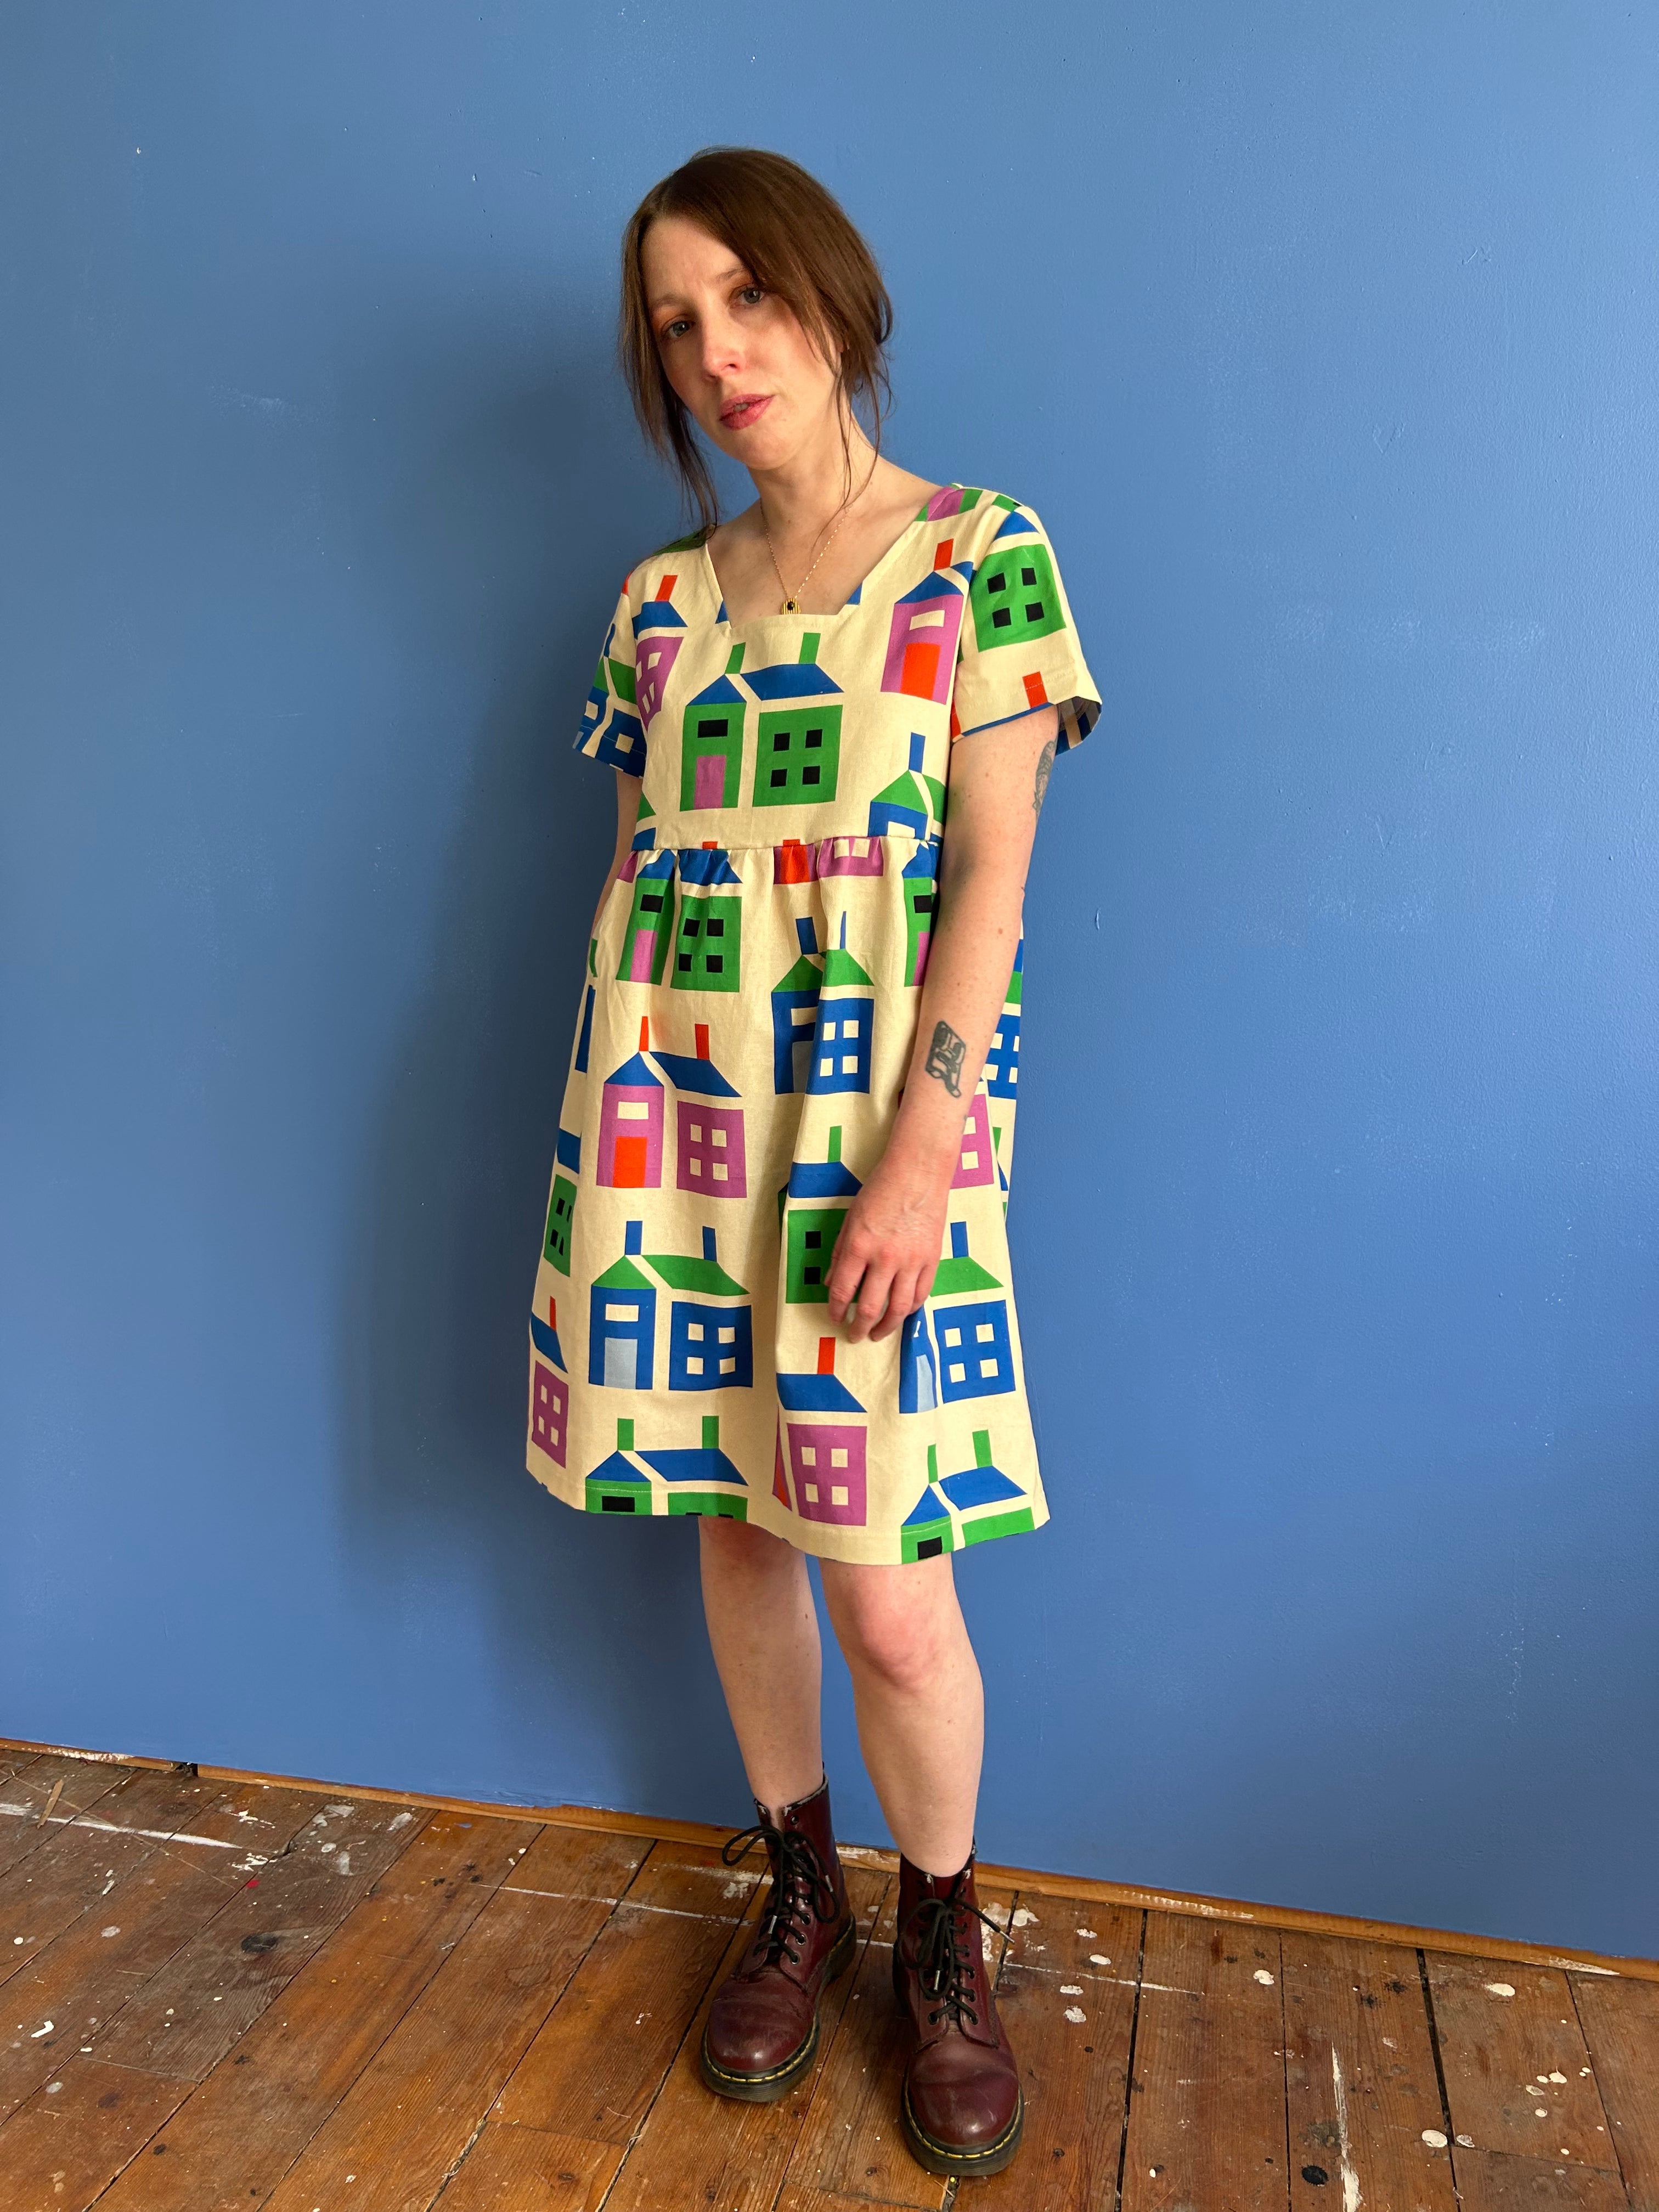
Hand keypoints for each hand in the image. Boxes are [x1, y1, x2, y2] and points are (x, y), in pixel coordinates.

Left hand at [825, 1147, 951, 1343]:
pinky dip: (910, 1309)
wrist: (918, 1173)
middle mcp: (885, 1259)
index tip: (835, 1318)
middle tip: (855, 1336)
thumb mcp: (851, 1219)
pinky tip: (902, 1314)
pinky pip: (922, 1294)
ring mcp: (911, 1262)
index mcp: (859, 1247)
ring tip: (878, 1334)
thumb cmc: (880, 1190)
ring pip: (899, 1308)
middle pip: (870, 1307)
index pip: (843, 1290)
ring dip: (887, 1327)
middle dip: (860, 1327)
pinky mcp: (932, 1260)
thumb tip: (830, 1283)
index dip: (836, 1310)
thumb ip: (840, 1253)